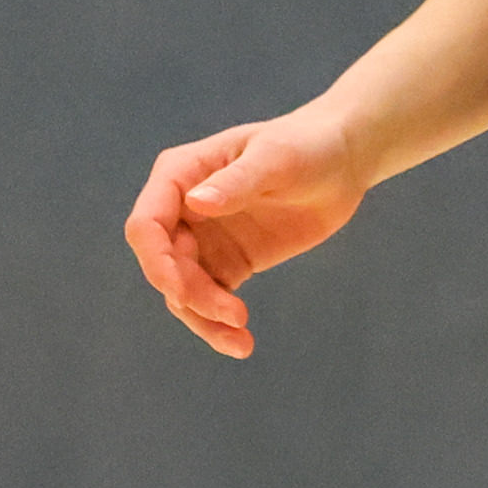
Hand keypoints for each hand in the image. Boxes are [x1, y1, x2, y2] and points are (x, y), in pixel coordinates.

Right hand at [122, 102, 363, 358]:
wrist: (340, 163)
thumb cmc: (305, 146)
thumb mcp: (274, 159)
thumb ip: (236, 182)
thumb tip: (195, 204)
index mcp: (180, 174)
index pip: (147, 225)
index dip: (155, 261)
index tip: (180, 291)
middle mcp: (182, 209)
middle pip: (163, 265)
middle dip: (189, 295)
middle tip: (234, 315)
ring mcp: (203, 239)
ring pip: (182, 291)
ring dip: (203, 320)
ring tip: (241, 341)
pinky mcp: (228, 264)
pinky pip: (210, 300)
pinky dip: (219, 325)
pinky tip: (241, 342)